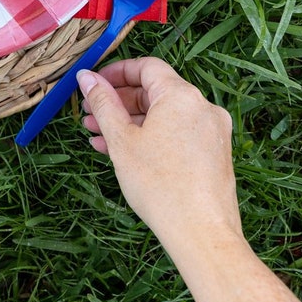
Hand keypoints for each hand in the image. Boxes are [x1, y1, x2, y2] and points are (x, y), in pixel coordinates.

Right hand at [76, 57, 240, 251]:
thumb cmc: (159, 185)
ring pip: (164, 116)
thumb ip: (103, 103)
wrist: (201, 234)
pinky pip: (178, 134)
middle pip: (155, 92)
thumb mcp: (121, 140)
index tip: (94, 84)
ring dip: (131, 123)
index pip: (146, 67)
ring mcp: (213, 132)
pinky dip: (152, 137)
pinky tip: (126, 154)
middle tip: (90, 116)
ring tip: (100, 139)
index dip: (116, 72)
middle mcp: (203, 107)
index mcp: (181, 96)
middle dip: (119, 102)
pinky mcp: (215, 154)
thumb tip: (86, 77)